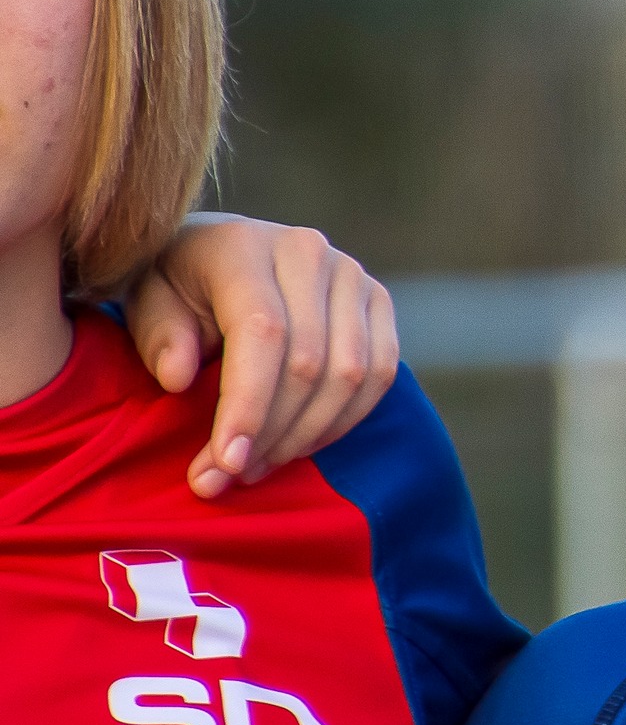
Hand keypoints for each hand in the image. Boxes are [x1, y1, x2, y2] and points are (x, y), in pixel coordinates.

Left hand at [126, 214, 399, 498]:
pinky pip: (380, 372)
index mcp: (245, 247)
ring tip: (260, 465)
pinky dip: (344, 419)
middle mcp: (308, 252)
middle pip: (309, 361)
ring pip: (350, 373)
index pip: (262, 333)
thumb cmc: (177, 286)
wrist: (223, 250)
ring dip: (307, 434)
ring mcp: (351, 274)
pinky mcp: (378, 300)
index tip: (225, 464)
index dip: (248, 405)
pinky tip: (301, 442)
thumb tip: (179, 378)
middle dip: (272, 433)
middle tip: (230, 477)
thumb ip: (159, 336)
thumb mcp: (147, 302)